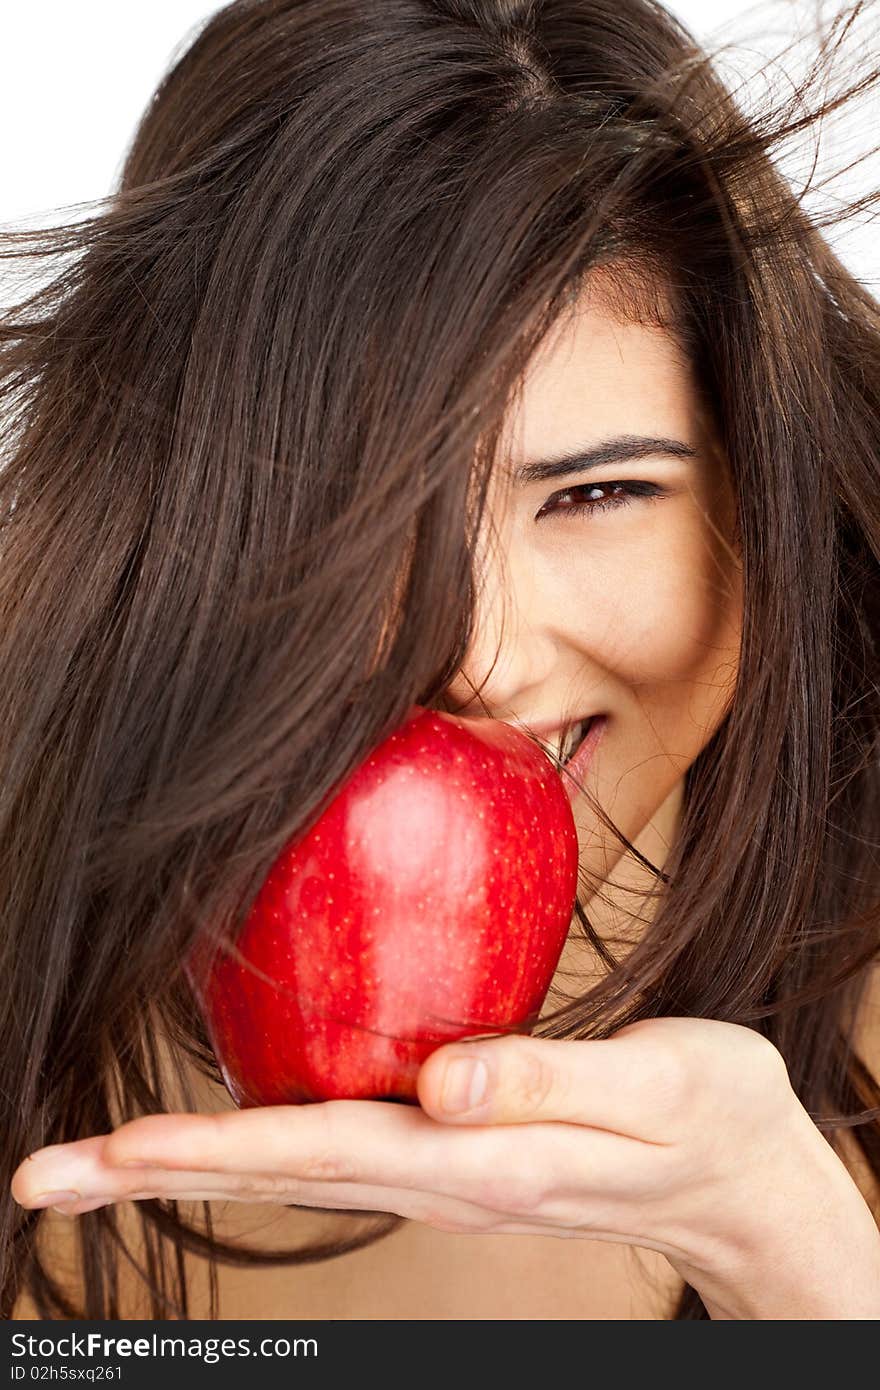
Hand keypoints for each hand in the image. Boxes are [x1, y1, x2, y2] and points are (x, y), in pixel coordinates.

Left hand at [11, 1017, 879, 1318]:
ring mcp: (442, 1172)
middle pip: (279, 1177)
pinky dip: (254, 1148)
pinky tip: (217, 1135)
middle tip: (44, 1176)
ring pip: (293, 1170)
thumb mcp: (661, 1087)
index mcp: (485, 1159)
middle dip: (156, 1175)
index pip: (328, 1153)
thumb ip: (549, 1083)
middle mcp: (444, 1174)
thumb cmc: (711, 1114)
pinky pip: (333, 1150)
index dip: (219, 1148)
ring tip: (92, 1163)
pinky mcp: (450, 1153)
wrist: (741, 1175)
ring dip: (187, 1165)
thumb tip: (440, 1077)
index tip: (119, 1149)